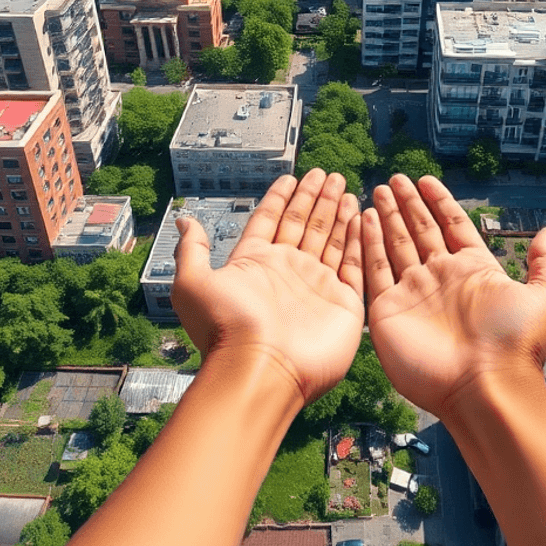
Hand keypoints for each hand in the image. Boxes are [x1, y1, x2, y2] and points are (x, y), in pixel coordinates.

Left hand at [172, 171, 364, 405]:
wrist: (261, 371)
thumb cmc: (226, 328)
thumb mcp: (193, 283)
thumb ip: (192, 249)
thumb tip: (184, 219)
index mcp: (256, 263)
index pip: (271, 220)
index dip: (281, 198)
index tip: (292, 177)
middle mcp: (287, 272)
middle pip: (304, 224)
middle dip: (315, 198)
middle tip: (328, 174)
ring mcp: (316, 286)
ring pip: (329, 239)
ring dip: (337, 212)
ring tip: (344, 186)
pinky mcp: (342, 303)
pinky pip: (353, 263)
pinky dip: (357, 239)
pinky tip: (360, 216)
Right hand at [362, 174, 545, 417]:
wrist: (485, 388)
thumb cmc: (516, 344)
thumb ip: (545, 262)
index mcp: (473, 269)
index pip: (452, 225)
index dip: (439, 201)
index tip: (426, 179)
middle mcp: (441, 278)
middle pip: (420, 230)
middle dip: (408, 204)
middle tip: (395, 178)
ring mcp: (413, 292)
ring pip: (395, 244)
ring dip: (386, 218)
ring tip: (377, 191)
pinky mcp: (388, 310)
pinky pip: (373, 269)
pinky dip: (367, 243)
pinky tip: (362, 220)